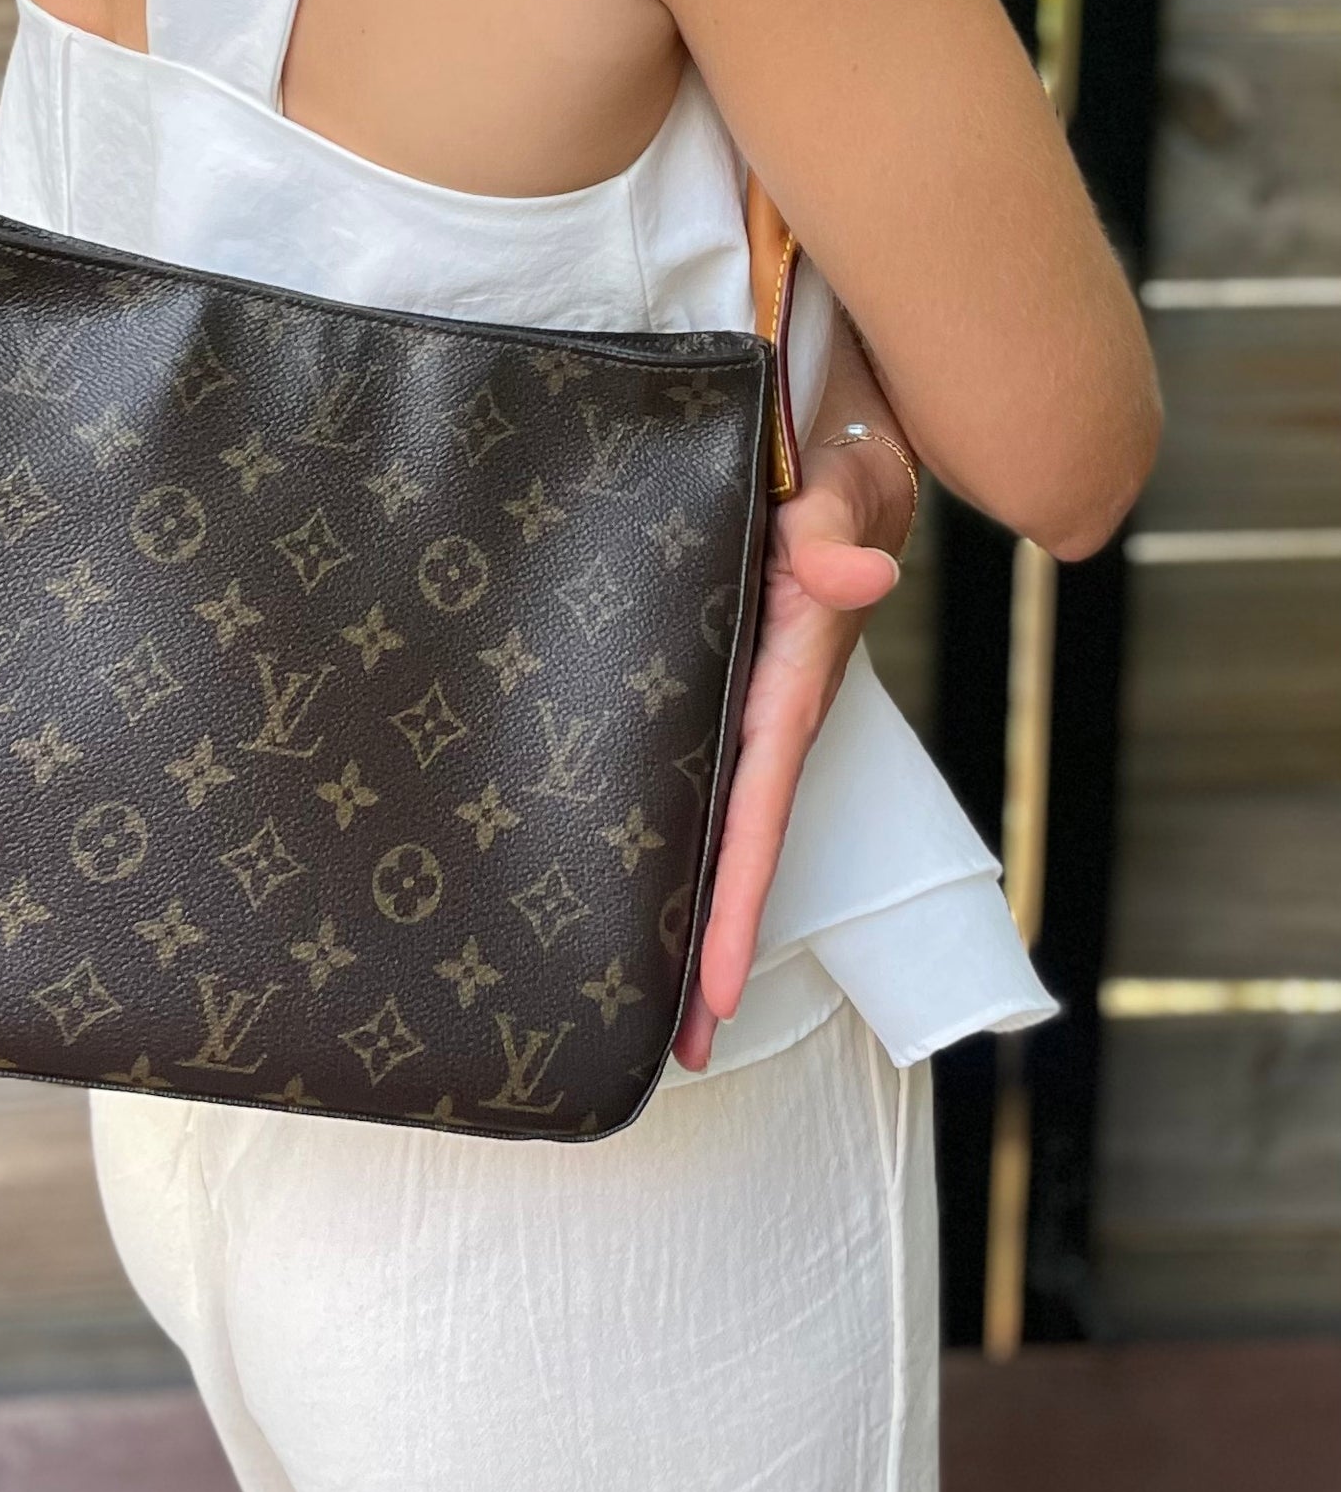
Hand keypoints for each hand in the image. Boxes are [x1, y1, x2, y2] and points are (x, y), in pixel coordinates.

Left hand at [671, 435, 909, 1071]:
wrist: (834, 436)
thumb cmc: (836, 461)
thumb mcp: (838, 485)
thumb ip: (831, 531)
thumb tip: (854, 581)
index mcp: (792, 679)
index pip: (761, 806)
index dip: (735, 897)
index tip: (713, 985)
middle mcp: (771, 708)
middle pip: (740, 847)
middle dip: (714, 951)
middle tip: (679, 1055)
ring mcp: (745, 701)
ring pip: (717, 824)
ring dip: (691, 913)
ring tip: (657, 1013)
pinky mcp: (720, 681)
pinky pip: (699, 775)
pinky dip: (678, 840)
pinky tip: (638, 885)